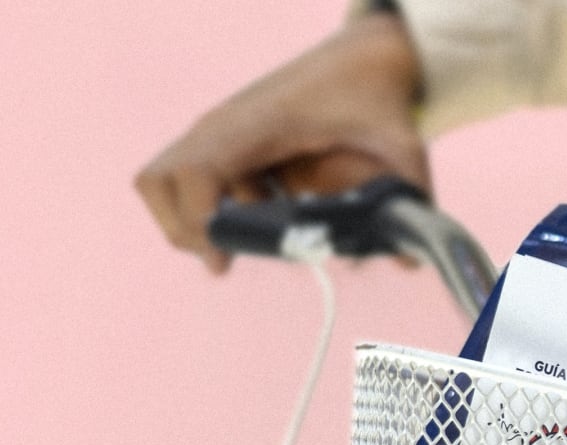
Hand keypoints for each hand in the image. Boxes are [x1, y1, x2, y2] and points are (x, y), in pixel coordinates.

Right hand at [134, 12, 427, 271]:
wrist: (362, 60)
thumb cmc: (375, 98)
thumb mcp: (402, 146)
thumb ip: (409, 200)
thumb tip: (409, 261)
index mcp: (257, 122)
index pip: (195, 171)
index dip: (198, 220)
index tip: (224, 259)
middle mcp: (224, 125)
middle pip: (158, 182)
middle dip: (185, 229)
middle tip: (228, 258)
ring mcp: (218, 131)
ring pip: (164, 184)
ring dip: (196, 219)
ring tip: (248, 233)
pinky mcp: (223, 141)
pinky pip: (190, 181)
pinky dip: (209, 206)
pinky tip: (258, 213)